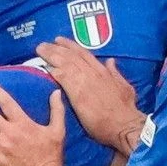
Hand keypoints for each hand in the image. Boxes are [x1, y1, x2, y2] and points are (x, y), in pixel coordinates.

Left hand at [37, 36, 139, 152]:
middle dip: (56, 48)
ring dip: (51, 55)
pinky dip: (54, 71)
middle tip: (43, 44)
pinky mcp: (78, 94)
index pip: (84, 54)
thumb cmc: (126, 110)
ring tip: (40, 50)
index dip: (70, 46)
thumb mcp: (124, 87)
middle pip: (71, 56)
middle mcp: (93, 73)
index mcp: (104, 72)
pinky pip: (63, 78)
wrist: (124, 124)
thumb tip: (110, 61)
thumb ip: (116, 73)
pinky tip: (45, 67)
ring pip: (66, 63)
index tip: (59, 40)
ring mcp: (85, 82)